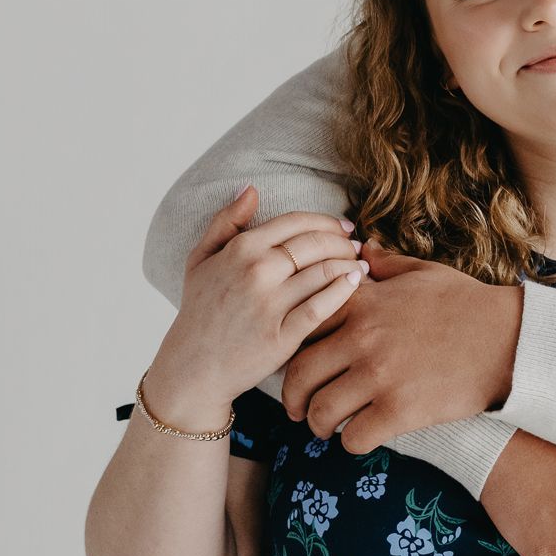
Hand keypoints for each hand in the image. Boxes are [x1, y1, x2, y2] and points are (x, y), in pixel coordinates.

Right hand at [156, 186, 366, 406]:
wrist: (193, 366)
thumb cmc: (200, 310)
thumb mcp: (200, 259)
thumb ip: (225, 221)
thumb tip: (251, 189)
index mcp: (241, 249)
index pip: (297, 222)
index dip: (327, 221)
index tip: (344, 227)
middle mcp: (256, 271)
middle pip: (316, 244)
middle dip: (344, 242)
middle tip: (357, 247)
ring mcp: (270, 304)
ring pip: (325, 271)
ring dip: (350, 264)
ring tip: (361, 266)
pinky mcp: (283, 335)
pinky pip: (324, 305)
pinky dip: (345, 290)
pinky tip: (355, 285)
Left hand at [279, 242, 521, 440]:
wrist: (508, 339)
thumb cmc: (467, 304)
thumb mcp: (423, 272)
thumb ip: (385, 264)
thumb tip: (363, 250)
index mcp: (362, 303)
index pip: (302, 326)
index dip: (292, 348)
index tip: (298, 363)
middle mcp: (363, 338)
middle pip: (300, 375)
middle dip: (293, 398)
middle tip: (298, 409)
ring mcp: (380, 376)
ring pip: (321, 411)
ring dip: (319, 424)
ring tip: (326, 428)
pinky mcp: (400, 411)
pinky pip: (355, 437)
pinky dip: (353, 442)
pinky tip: (362, 436)